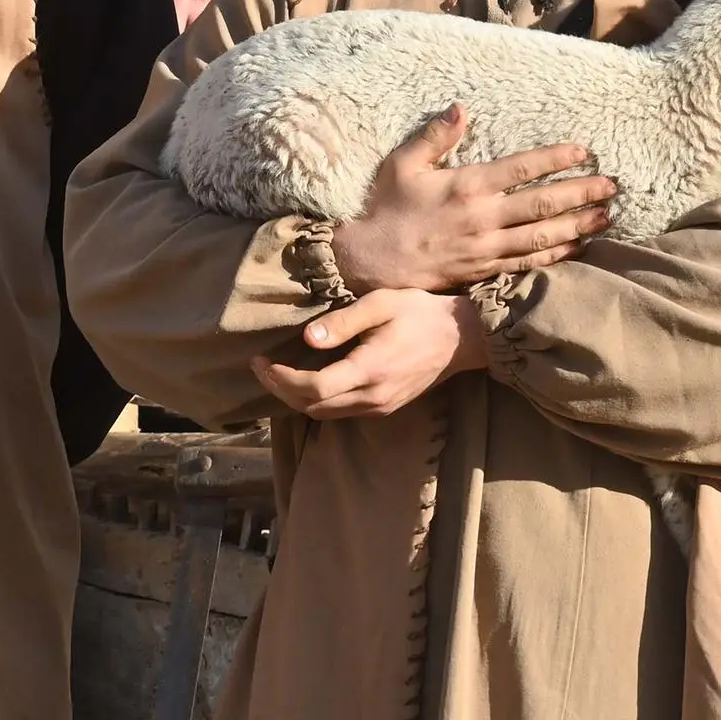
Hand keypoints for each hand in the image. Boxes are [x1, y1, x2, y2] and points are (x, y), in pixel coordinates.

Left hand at [252, 289, 486, 419]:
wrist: (462, 339)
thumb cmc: (419, 314)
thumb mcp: (381, 304)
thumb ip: (344, 322)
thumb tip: (308, 338)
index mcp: (370, 370)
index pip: (313, 387)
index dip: (281, 377)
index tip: (261, 360)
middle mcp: (373, 397)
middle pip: (313, 407)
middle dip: (281, 389)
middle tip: (259, 367)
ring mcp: (380, 406)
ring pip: (325, 414)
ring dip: (296, 398)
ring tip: (275, 374)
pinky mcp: (385, 408)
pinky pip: (341, 412)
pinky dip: (317, 401)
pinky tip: (306, 381)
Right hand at [331, 105, 615, 294]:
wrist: (374, 261)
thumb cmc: (387, 208)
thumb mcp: (402, 164)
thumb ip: (435, 136)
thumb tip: (461, 107)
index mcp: (466, 186)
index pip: (522, 169)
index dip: (555, 159)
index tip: (584, 152)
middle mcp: (484, 218)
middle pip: (543, 204)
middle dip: (581, 193)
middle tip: (612, 185)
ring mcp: (487, 247)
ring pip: (544, 235)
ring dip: (578, 224)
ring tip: (606, 215)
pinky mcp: (486, 270)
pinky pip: (530, 263)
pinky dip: (558, 254)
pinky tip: (578, 246)